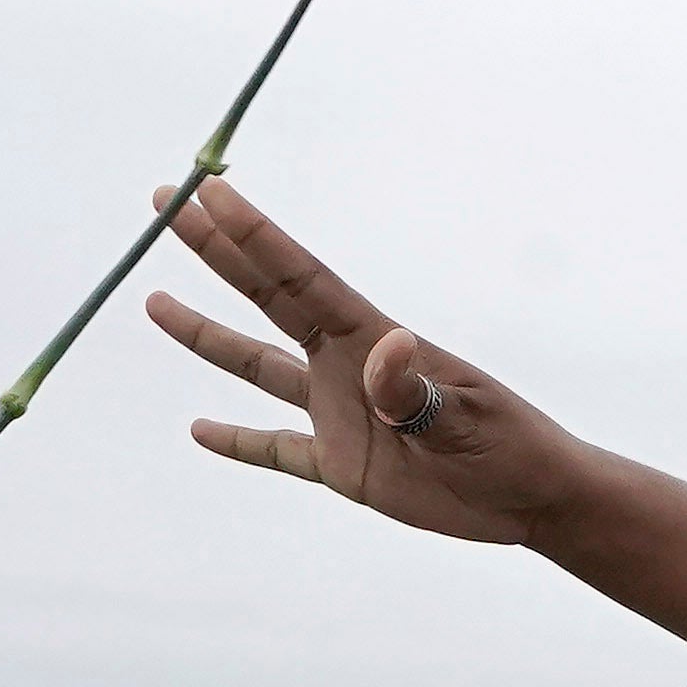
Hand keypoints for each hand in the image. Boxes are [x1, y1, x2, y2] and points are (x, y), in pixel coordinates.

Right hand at [150, 180, 580, 546]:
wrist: (533, 497)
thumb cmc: (511, 448)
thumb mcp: (466, 421)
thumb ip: (417, 391)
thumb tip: (387, 347)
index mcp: (373, 342)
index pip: (298, 278)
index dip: (251, 234)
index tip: (206, 190)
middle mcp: (347, 367)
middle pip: (266, 299)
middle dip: (215, 252)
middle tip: (165, 204)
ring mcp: (340, 415)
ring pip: (257, 368)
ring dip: (207, 337)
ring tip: (153, 302)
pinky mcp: (344, 466)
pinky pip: (277, 450)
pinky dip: (239, 442)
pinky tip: (199, 430)